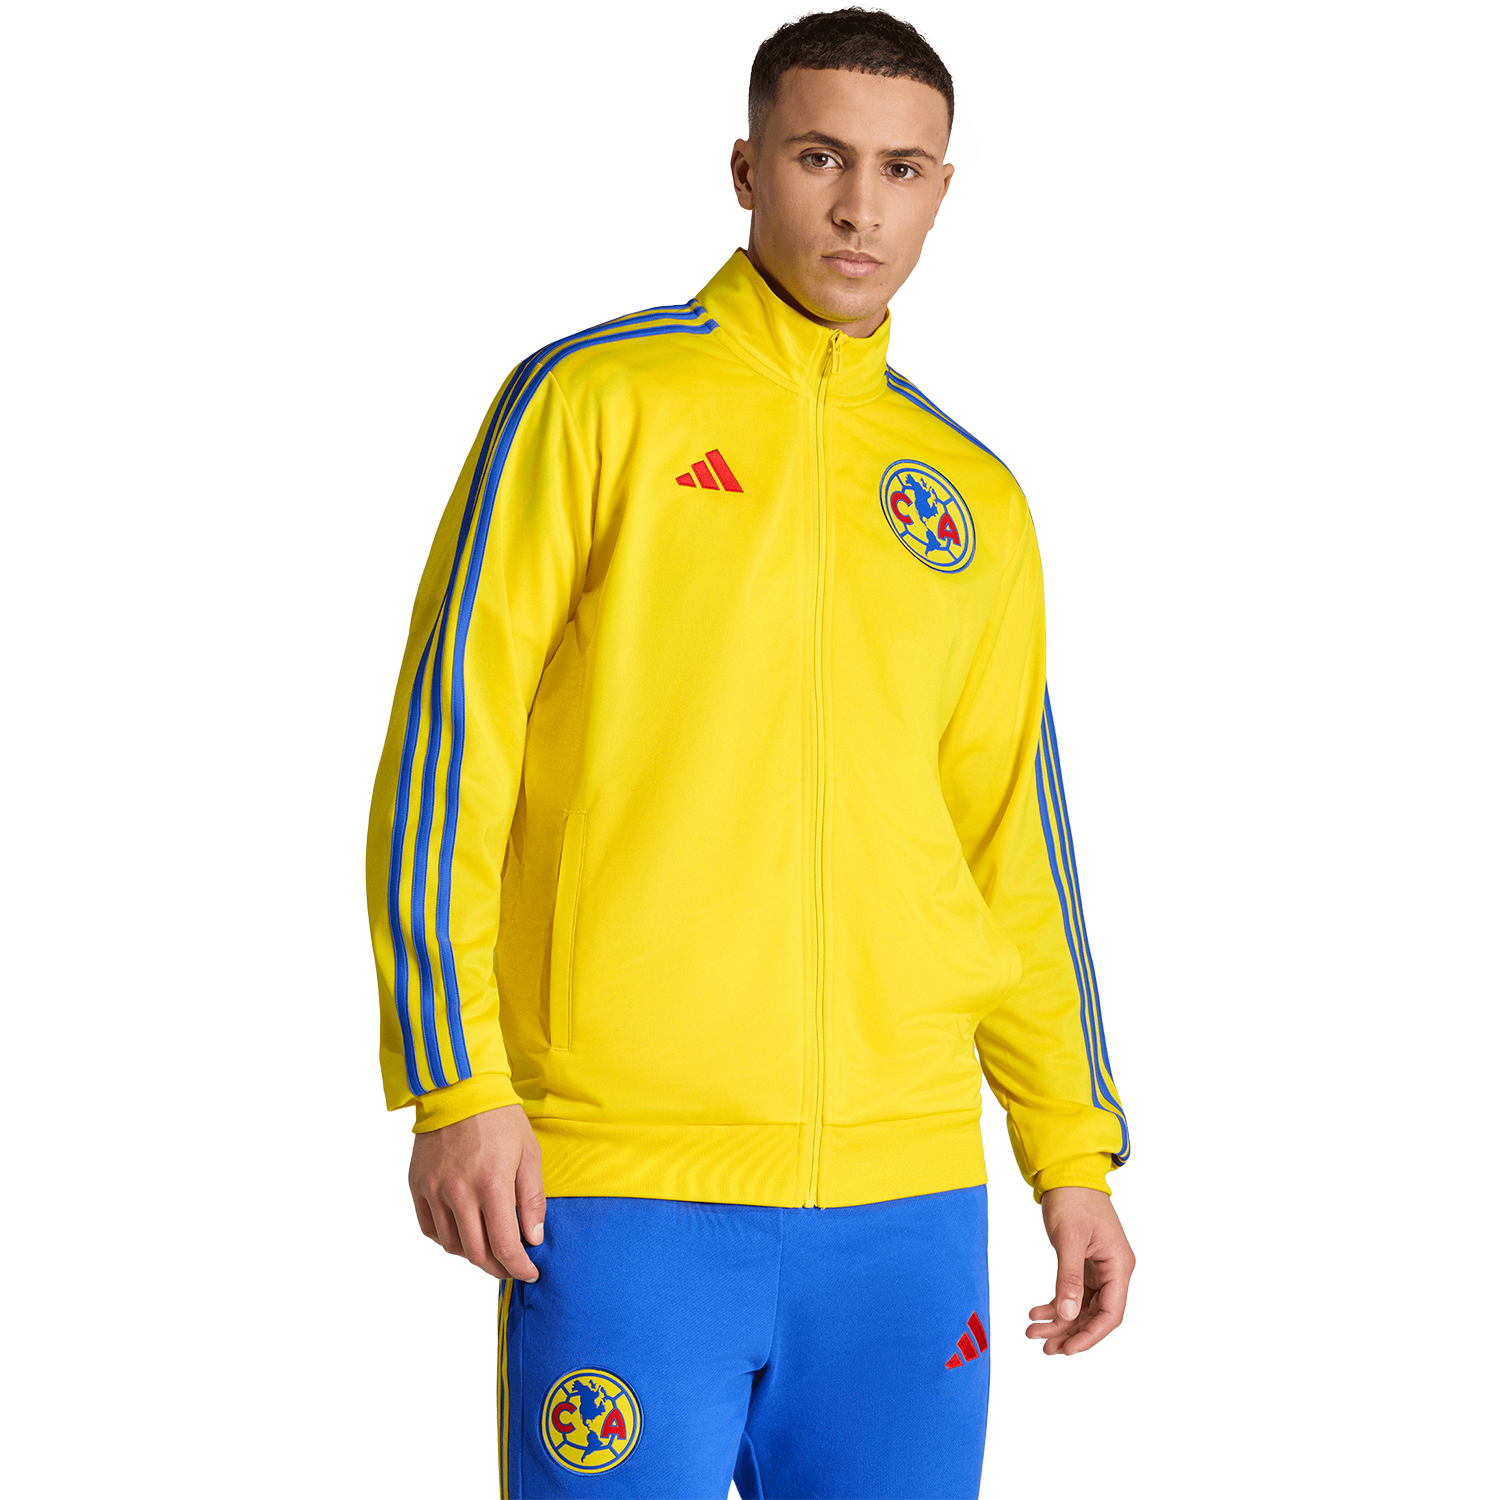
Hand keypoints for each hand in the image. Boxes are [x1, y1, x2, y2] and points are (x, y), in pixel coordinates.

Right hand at [407, 1103, 545, 1281]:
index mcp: (491, 1184)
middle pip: (477, 1253)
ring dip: (473, 1255)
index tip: (529, 1273)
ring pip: (452, 1245)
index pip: (504, 1245)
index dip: (519, 1267)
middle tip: (511, 1267)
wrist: (460, 1089)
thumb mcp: (529, 1154)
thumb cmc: (500, 1119)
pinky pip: (430, 1228)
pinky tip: (464, 1232)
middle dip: (498, 1268)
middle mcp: (459, 1192)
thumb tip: (533, 1238)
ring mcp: (434, 1190)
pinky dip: (448, 1238)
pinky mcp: (418, 1185)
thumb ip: (533, 1200)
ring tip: (489, 1248)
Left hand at [1027, 1185, 1133, 1354]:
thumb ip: (1069, 1278)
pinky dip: (1056, 1303)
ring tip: (1035, 1332)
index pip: (1110, 1313)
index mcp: (1119, 1265)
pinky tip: (1038, 1311)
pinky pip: (1073, 1292)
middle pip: (1094, 1315)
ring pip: (1081, 1307)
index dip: (1090, 1335)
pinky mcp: (1084, 1264)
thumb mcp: (1069, 1239)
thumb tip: (1068, 1314)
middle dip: (1069, 1332)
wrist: (1066, 1174)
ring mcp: (1099, 1268)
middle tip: (1044, 1345)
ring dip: (1060, 1321)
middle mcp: (1113, 1270)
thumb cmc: (1073, 1198)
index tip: (1068, 1349)